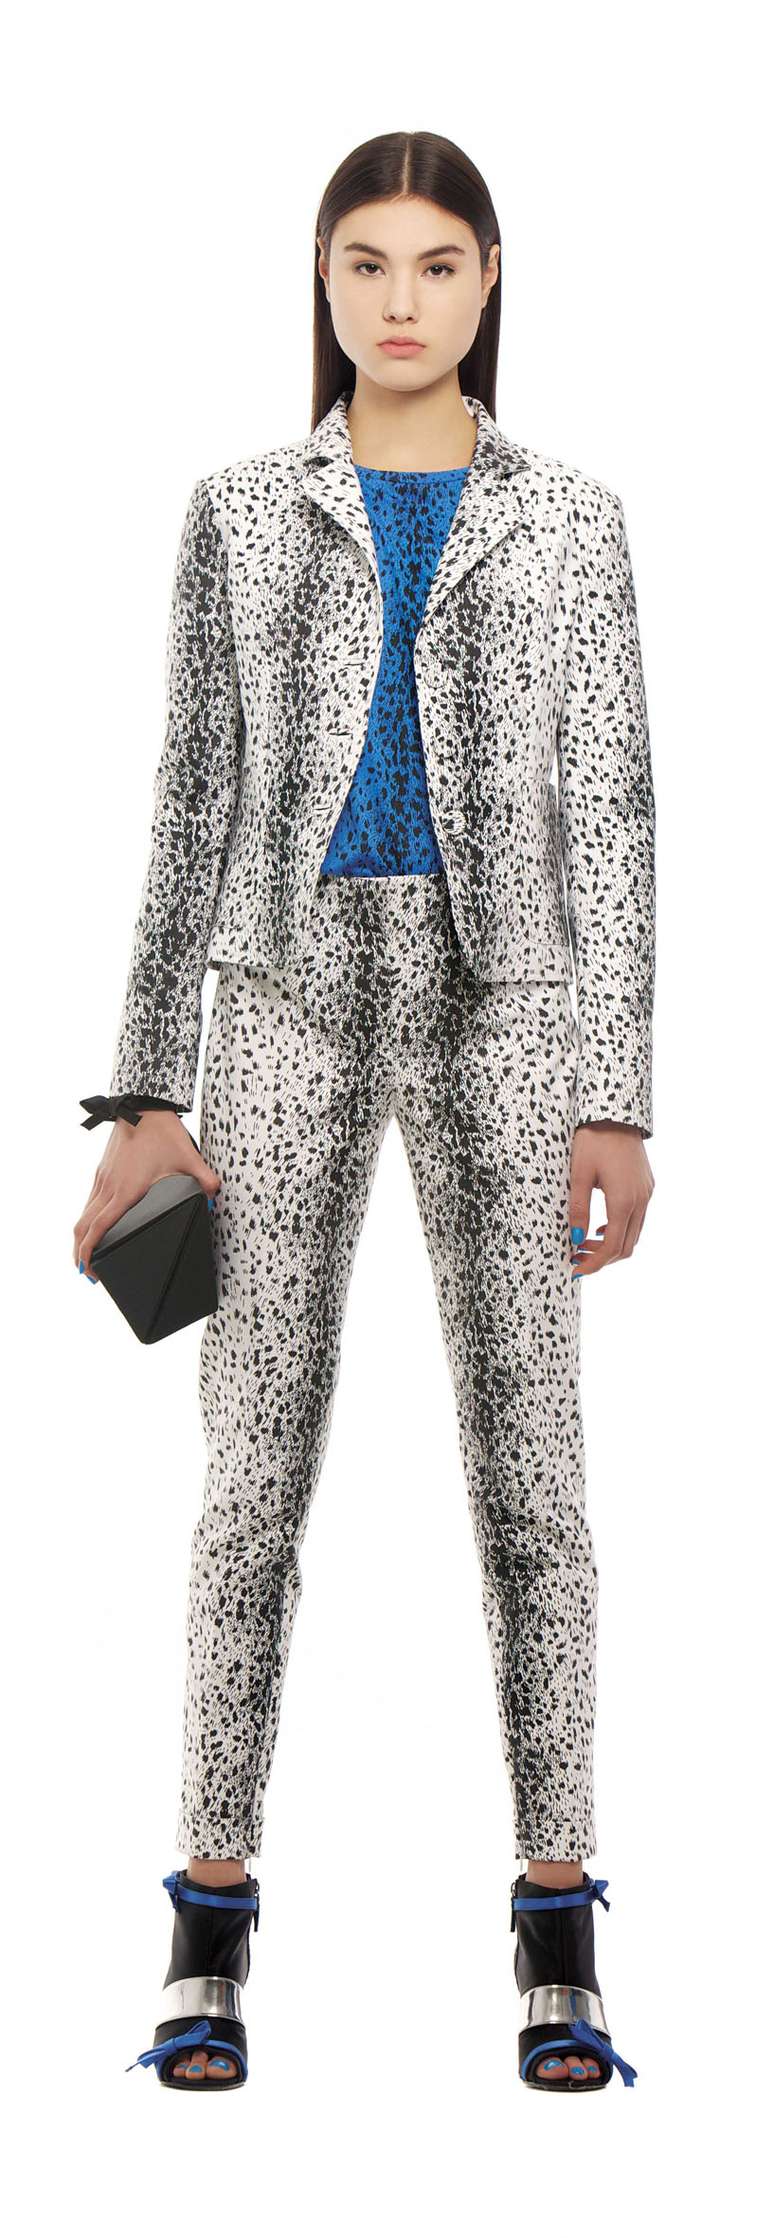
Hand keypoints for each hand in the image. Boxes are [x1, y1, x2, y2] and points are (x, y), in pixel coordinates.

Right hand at [73, 1112, 221, 1282]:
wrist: (142, 1104)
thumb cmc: (162, 1132)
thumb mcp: (189, 1158)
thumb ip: (205, 1181)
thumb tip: (215, 1199)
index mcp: (126, 1191)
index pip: (98, 1228)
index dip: (89, 1252)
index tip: (89, 1270)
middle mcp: (109, 1187)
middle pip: (83, 1227)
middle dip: (81, 1253)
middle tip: (88, 1273)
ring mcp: (102, 1179)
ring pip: (83, 1214)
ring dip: (82, 1237)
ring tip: (88, 1256)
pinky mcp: (102, 1171)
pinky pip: (89, 1201)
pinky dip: (87, 1220)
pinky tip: (95, 1226)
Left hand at [569, 1122, 653, 1278]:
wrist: (616, 1112)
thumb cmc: (594, 1140)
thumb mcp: (579, 1175)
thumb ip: (578, 1210)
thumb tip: (575, 1239)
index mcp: (624, 1201)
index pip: (612, 1247)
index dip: (594, 1264)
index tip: (575, 1270)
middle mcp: (641, 1200)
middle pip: (626, 1246)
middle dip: (601, 1258)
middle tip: (576, 1259)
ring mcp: (647, 1193)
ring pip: (634, 1233)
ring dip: (611, 1244)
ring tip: (585, 1243)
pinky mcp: (647, 1185)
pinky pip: (637, 1217)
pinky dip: (620, 1229)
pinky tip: (601, 1226)